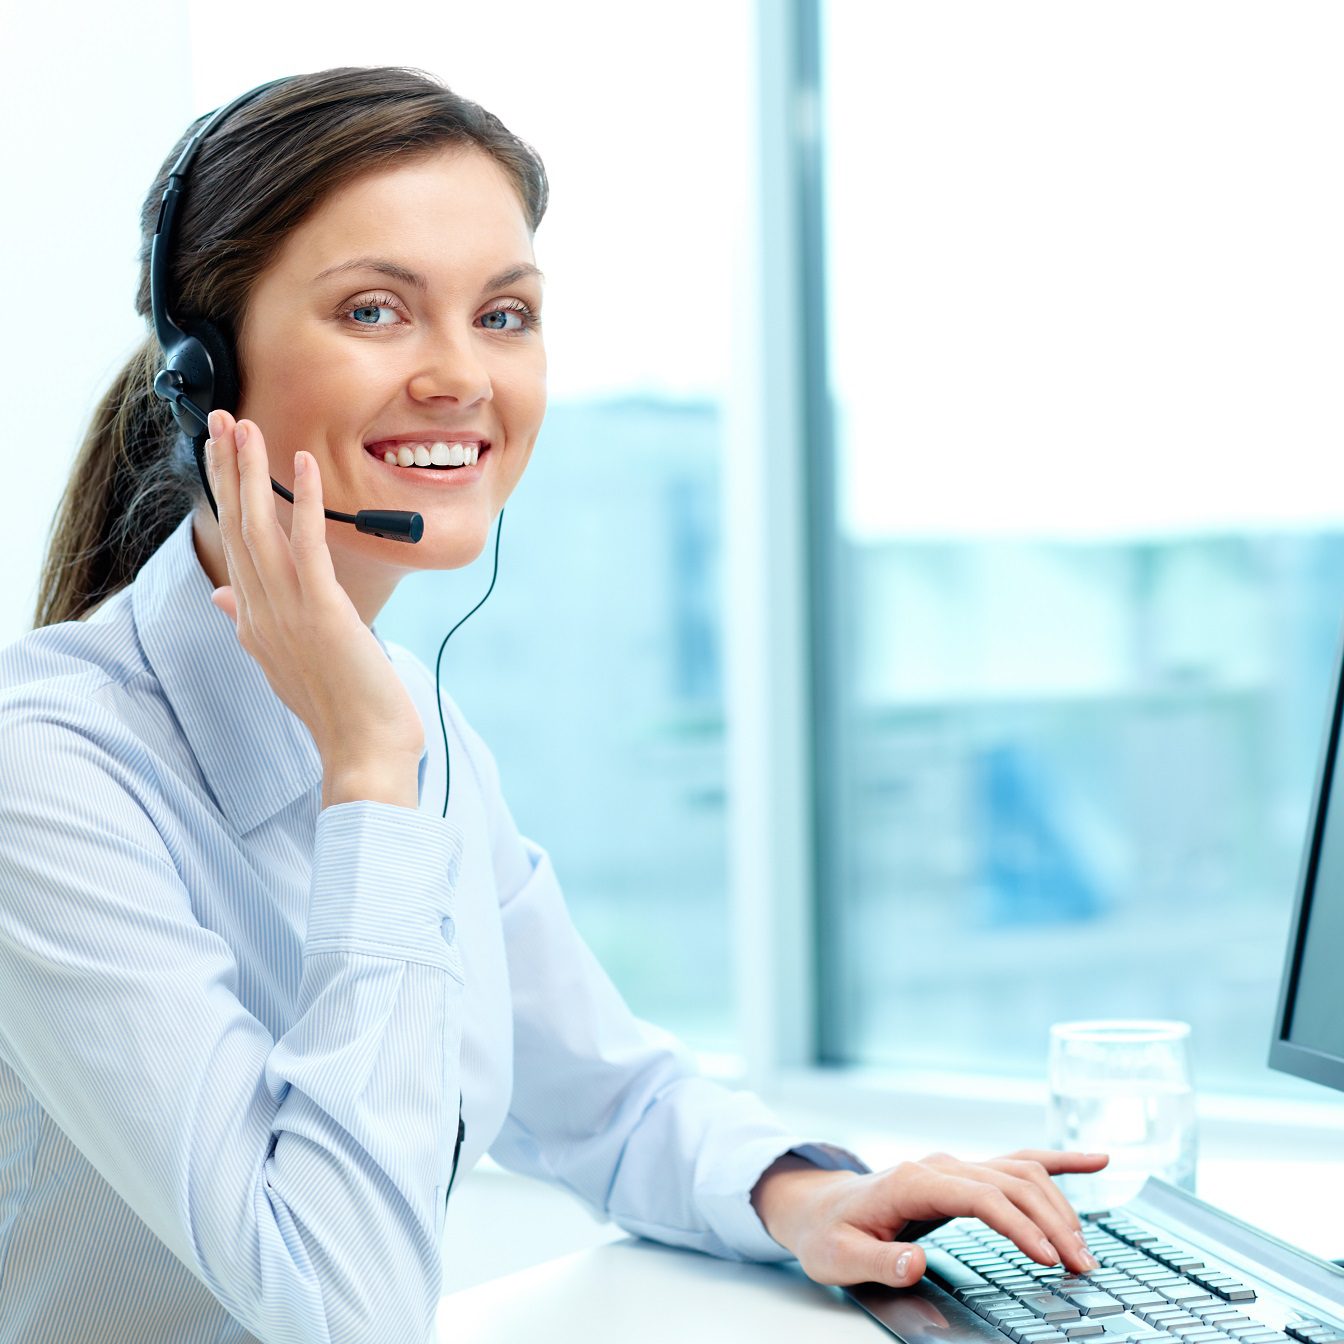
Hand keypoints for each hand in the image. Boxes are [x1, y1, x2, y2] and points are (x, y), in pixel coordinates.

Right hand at [203, 409, 426, 772]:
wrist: (362, 752)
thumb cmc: (337, 709)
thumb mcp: (284, 662)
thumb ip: (251, 625)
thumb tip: (222, 599)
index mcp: (252, 622)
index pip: (231, 544)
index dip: (223, 494)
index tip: (219, 453)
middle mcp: (259, 612)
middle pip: (234, 527)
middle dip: (225, 470)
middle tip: (217, 419)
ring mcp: (287, 611)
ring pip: (258, 528)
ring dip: (250, 473)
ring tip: (243, 425)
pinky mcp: (322, 611)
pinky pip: (308, 545)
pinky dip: (304, 502)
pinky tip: (302, 464)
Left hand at [751, 1147, 1108, 1289]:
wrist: (819, 1206)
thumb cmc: (829, 1233)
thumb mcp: (839, 1256)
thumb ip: (876, 1260)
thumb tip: (914, 1262)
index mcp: (913, 1181)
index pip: (981, 1197)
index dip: (1019, 1226)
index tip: (1048, 1260)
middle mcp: (941, 1165)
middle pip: (1011, 1183)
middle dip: (1052, 1223)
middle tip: (1082, 1267)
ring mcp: (956, 1165)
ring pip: (1022, 1171)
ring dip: (1060, 1205)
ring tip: (1086, 1250)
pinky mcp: (967, 1173)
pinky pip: (1020, 1160)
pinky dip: (1060, 1160)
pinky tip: (1097, 1160)